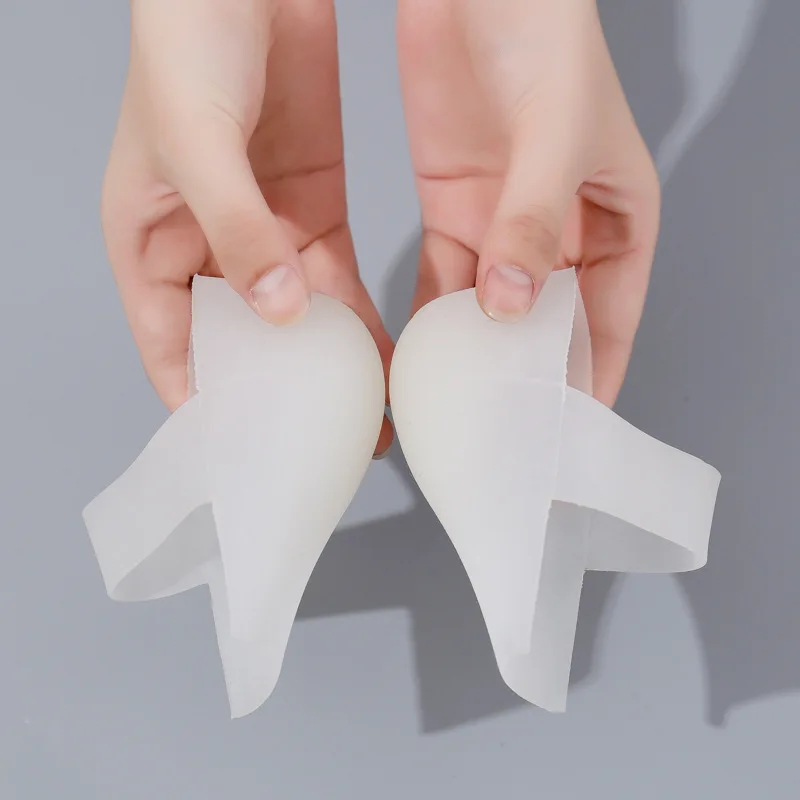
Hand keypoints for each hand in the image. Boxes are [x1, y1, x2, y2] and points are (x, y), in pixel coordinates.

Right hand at [102, 0, 392, 452]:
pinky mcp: (313, 207)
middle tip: (320, 443)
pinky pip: (336, 277)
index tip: (243, 444)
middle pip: (242, 341)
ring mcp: (265, 230)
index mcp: (149, 240)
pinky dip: (358, 316)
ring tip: (364, 417)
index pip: (168, 341)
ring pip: (298, 317)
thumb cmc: (188, 39)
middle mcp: (207, 245)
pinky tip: (383, 353)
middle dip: (280, 392)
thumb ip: (237, 229)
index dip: (201, 395)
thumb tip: (279, 311)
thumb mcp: (198, 142)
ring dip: (329, 364)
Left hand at [397, 0, 659, 404]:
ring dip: (470, 351)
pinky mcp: (452, 206)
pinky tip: (415, 350)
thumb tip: (509, 303)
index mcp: (615, 220)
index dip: (595, 374)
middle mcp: (559, 231)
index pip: (612, 317)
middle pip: (547, 323)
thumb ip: (533, 219)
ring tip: (449, 403)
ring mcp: (502, 223)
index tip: (568, 426)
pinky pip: (442, 276)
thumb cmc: (547, 35)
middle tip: (499, 427)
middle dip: (525, 374)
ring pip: (489, 307)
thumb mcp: (557, 133)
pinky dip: (430, 314)